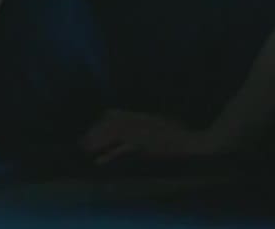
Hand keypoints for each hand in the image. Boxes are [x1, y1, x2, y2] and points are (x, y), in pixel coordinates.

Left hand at [79, 110, 214, 163]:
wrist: (191, 144)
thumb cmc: (182, 135)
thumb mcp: (164, 122)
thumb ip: (150, 121)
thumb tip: (140, 122)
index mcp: (143, 116)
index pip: (116, 114)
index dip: (103, 121)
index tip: (94, 129)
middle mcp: (139, 122)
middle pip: (110, 124)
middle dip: (95, 132)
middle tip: (83, 142)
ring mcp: (140, 133)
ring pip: (112, 135)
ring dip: (98, 142)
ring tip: (85, 149)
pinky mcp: (142, 145)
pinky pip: (121, 149)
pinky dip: (109, 154)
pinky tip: (99, 160)